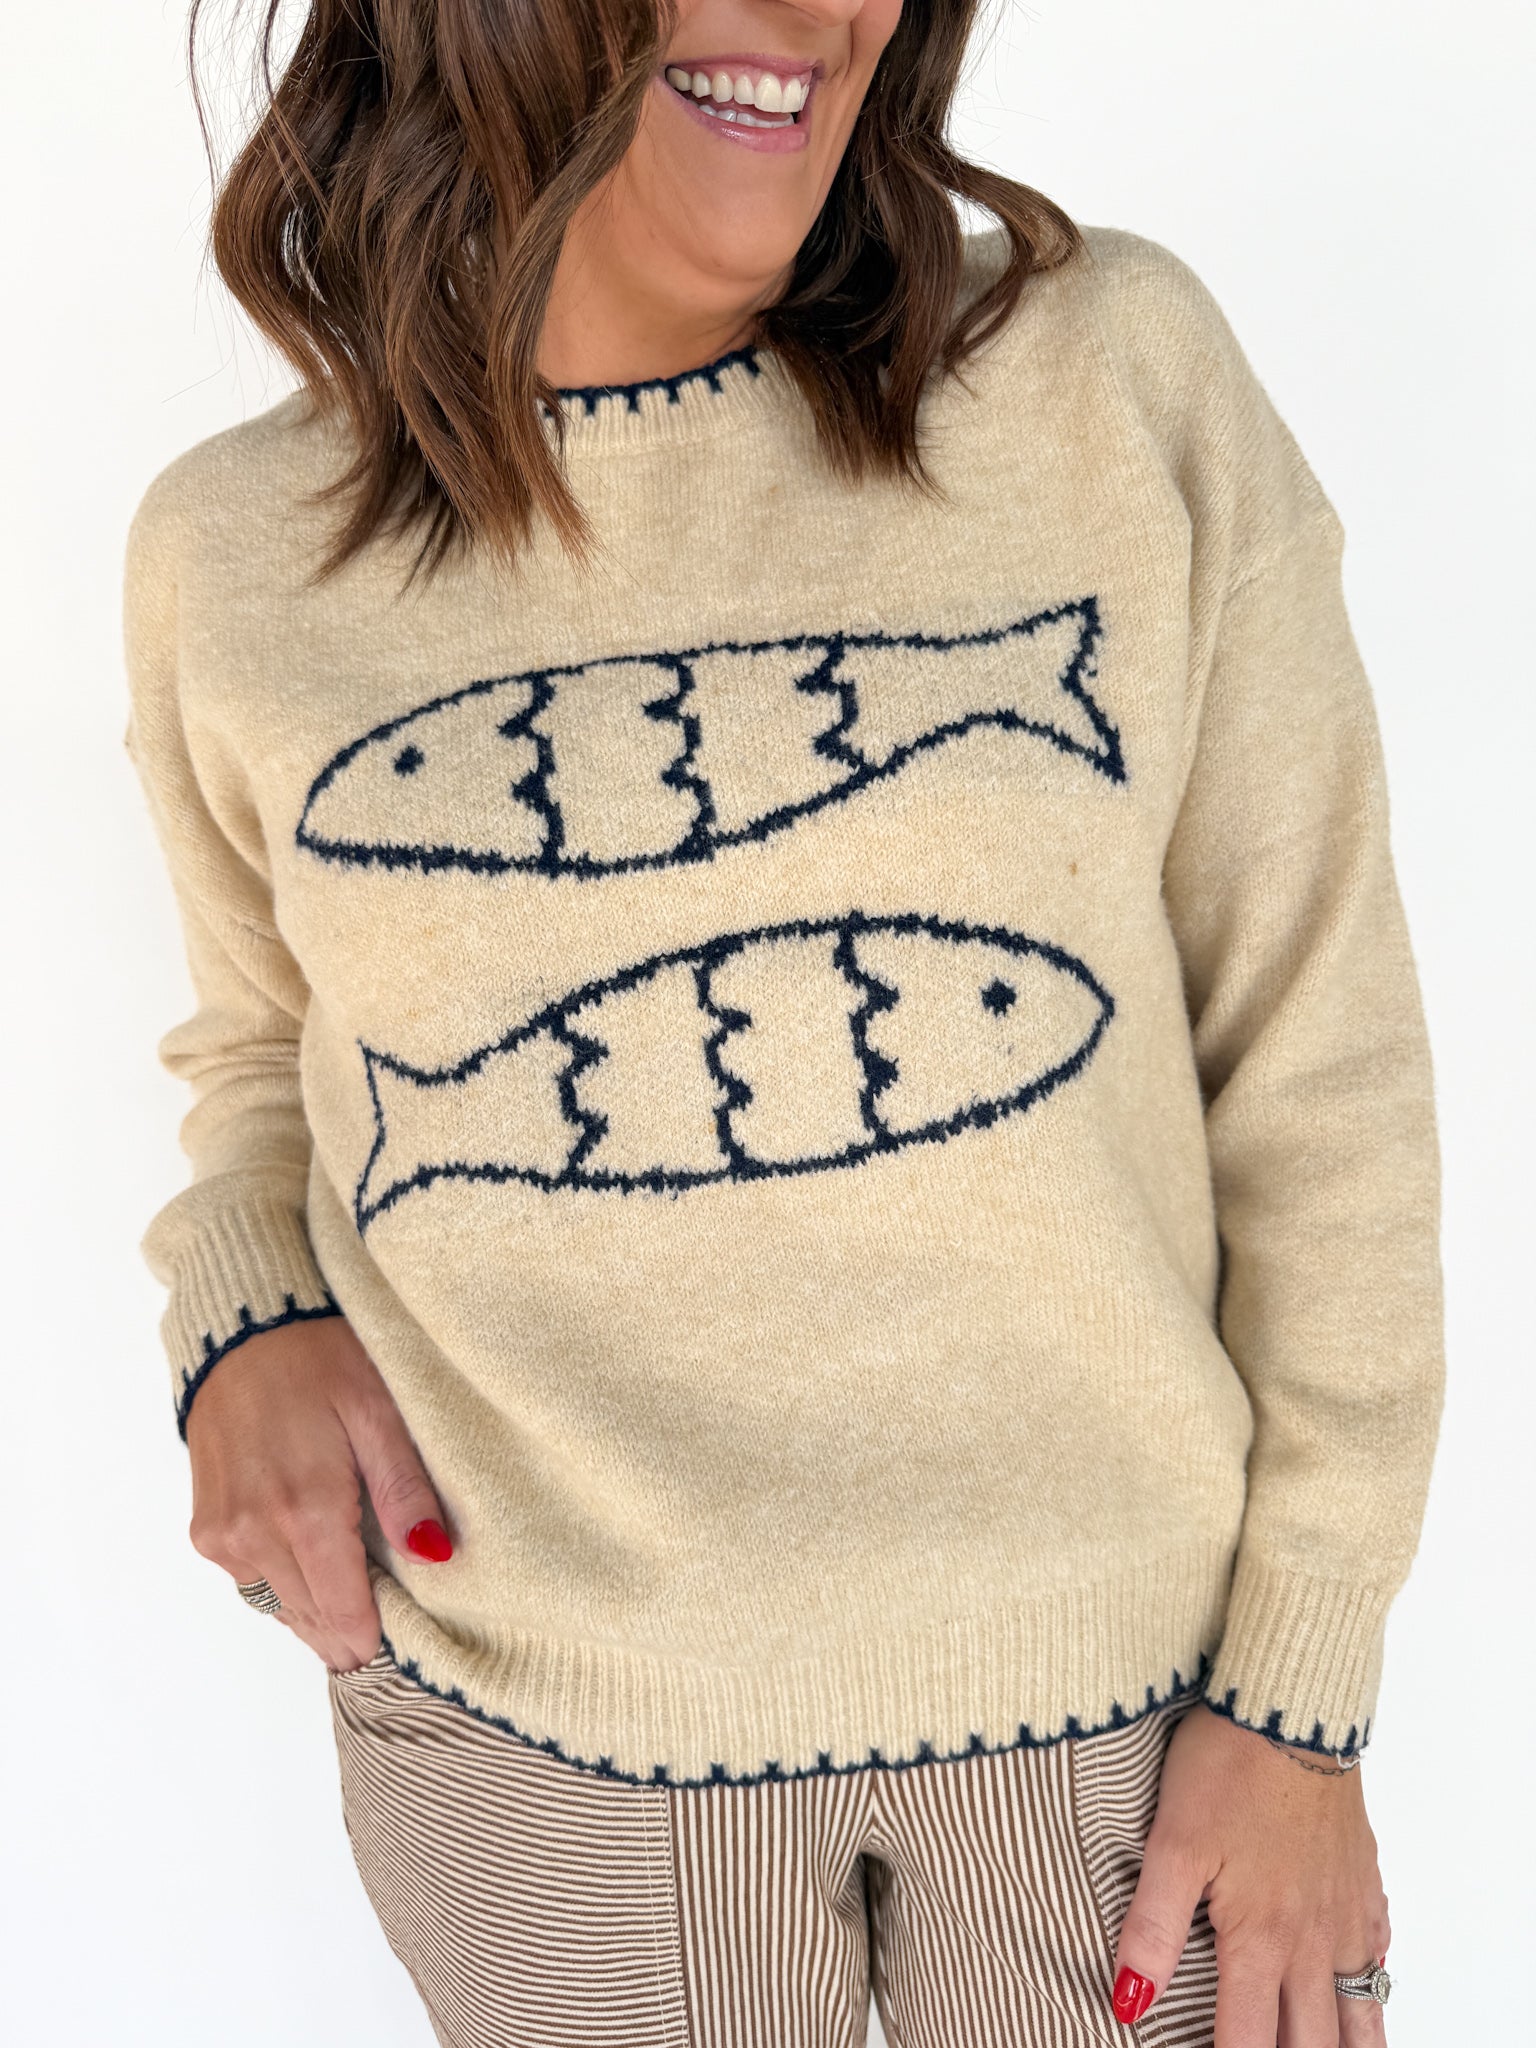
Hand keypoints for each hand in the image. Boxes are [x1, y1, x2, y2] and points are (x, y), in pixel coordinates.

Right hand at [185, 1315, 452, 1673]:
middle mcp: (255, 1533)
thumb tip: (436, 1556)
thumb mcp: (380, 1412)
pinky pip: (252, 1582)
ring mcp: (223, 1535)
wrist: (243, 1331)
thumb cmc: (320, 1361)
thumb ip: (406, 1490)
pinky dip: (285, 1586)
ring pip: (279, 1606)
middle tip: (389, 1635)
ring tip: (357, 1609)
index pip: (343, 1613)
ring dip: (316, 1612)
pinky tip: (315, 1570)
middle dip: (349, 1631)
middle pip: (310, 1618)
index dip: (374, 1638)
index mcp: (305, 1510)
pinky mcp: (207, 1529)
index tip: (404, 1648)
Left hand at [1112, 1700, 1390, 2044]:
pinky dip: (1368, 1988)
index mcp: (1262, 1937)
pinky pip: (1377, 1955)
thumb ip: (1152, 1930)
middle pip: (1312, 2043)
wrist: (1292, 1707)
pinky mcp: (1364, 1880)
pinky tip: (1356, 1989)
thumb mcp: (1172, 1844)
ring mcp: (1346, 1911)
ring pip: (1360, 2011)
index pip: (1248, 2042)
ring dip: (1344, 2046)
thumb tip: (1128, 2002)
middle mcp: (1313, 1938)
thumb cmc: (1230, 1765)